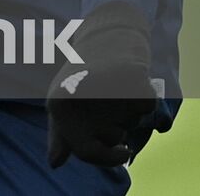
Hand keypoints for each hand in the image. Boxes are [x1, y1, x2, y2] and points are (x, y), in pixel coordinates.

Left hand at [45, 0, 159, 167]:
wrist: (107, 35)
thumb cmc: (84, 76)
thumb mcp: (65, 102)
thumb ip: (60, 135)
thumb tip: (53, 163)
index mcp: (57, 103)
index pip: (84, 150)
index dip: (105, 158)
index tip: (122, 152)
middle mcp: (76, 95)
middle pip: (112, 140)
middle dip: (118, 131)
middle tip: (110, 105)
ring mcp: (102, 87)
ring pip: (130, 124)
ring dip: (129, 114)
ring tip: (116, 88)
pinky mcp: (129, 77)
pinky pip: (146, 108)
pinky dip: (143, 99)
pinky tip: (131, 80)